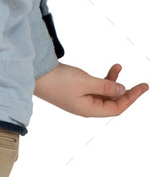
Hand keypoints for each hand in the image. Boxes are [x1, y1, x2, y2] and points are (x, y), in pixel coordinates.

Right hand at [34, 61, 148, 116]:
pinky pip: (96, 87)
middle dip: (126, 92)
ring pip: (105, 93)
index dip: (131, 98)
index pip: (116, 108)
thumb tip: (121, 90)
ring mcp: (81, 99)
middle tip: (141, 83)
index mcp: (88, 109)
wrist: (36, 75)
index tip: (142, 87)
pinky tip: (109, 70)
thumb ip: (105, 86)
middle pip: (112, 102)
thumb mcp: (85, 82)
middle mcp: (86, 107)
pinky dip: (104, 79)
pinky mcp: (76, 91)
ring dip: (114, 82)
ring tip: (118, 66)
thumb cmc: (57, 81)